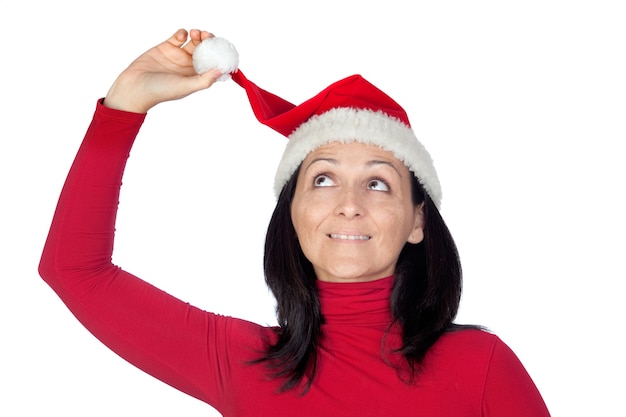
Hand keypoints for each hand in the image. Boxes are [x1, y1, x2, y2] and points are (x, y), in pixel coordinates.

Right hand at [104, 29, 221, 112]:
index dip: (217, 54)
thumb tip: (221, 71)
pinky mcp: (166, 47)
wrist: (135, 86)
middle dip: (208, 41)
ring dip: (197, 35)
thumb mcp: (185, 86)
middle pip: (204, 50)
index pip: (212, 63)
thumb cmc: (160, 91)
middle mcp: (189, 66)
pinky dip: (182, 33)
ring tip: (195, 33)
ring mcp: (178, 56)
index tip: (219, 46)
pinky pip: (178, 37)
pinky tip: (181, 35)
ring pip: (193, 42)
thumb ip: (204, 80)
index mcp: (196, 76)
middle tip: (207, 36)